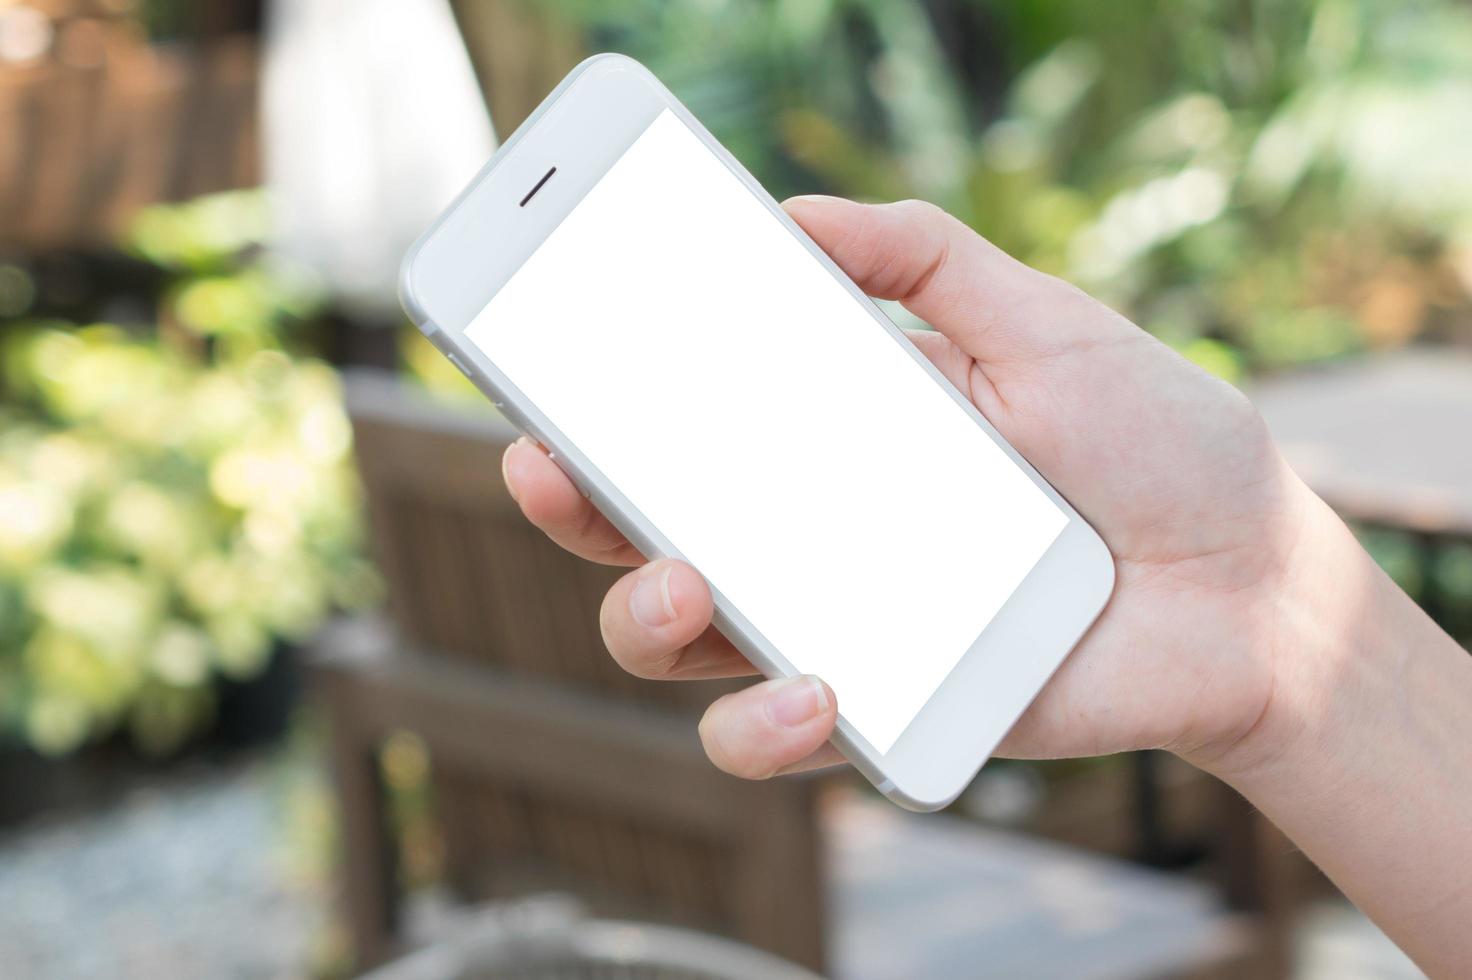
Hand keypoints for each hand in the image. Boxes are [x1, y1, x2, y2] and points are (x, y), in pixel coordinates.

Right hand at [501, 195, 1311, 779]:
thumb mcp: (1044, 323)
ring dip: (643, 617)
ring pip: (684, 643)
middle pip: (649, 530)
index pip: (690, 420)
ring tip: (682, 581)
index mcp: (837, 436)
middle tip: (553, 467)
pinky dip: (768, 725)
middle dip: (578, 507)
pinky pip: (781, 735)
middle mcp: (816, 531)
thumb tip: (797, 214)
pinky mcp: (886, 710)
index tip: (545, 367)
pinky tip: (814, 691)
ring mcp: (842, 624)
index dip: (601, 402)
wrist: (1251, 584)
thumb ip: (928, 258)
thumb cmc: (1154, 446)